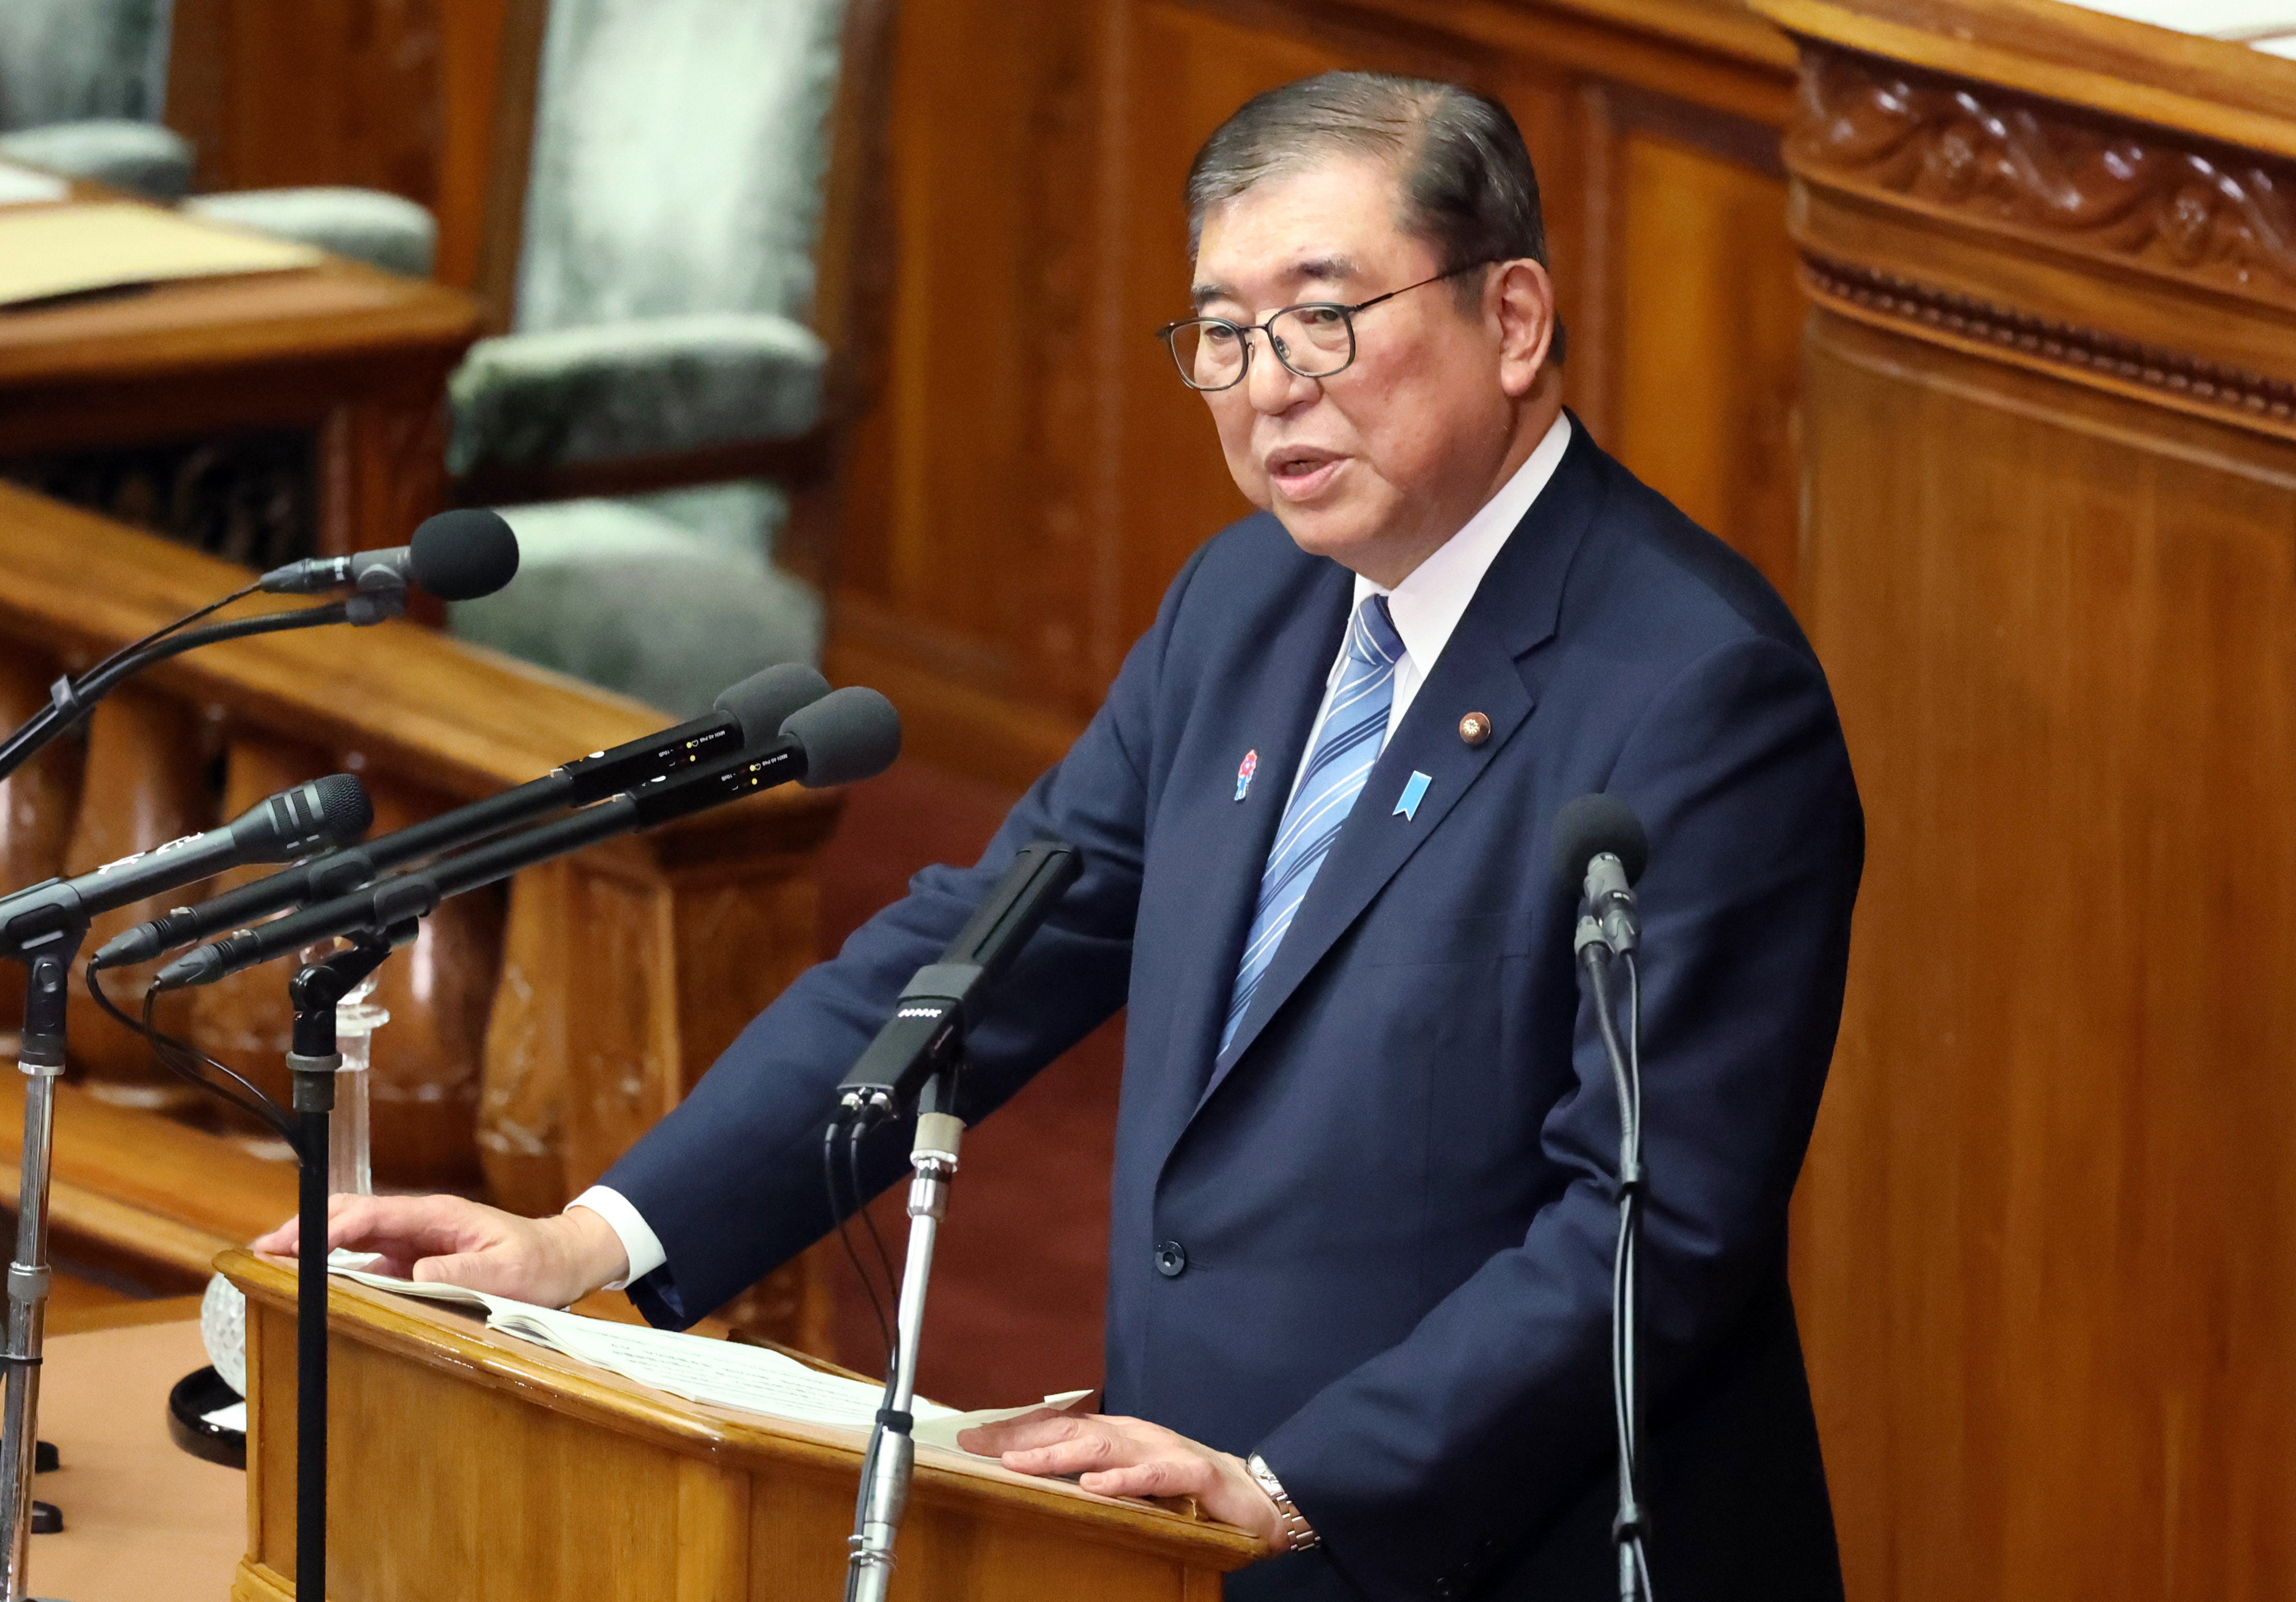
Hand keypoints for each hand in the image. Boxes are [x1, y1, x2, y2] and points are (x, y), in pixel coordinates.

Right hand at [249, 1194, 628, 1308]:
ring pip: (353, 1239)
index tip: (295, 1241)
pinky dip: (337, 1270)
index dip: (330, 1226)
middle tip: (263, 1253)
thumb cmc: (536, 1263)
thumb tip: (418, 1273)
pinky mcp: (415, 1262)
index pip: (372, 1213)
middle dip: (307, 1231)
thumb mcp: (507, 1270)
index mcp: (439, 1215)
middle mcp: (420, 1223)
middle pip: (352, 1217)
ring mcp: (415, 1242)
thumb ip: (464, 1270)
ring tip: (271, 1267)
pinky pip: (369, 1262)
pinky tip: (314, 1286)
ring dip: (315, 1250)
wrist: (558, 1262)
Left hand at [955, 1409, 1285, 1549]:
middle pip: (1070, 1429)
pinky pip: (1154, 1477)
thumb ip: (1091, 1470)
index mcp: (1119, 1434)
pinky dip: (1123, 1480)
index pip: (1057, 1424)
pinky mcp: (1192, 1474)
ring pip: (1103, 1448)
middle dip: (1020, 1436)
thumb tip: (1036, 1473)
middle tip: (976, 1445)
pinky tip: (1094, 1486)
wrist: (1254, 1497)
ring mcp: (1163, 1450)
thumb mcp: (1129, 1478)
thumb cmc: (1186, 1490)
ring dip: (1058, 1454)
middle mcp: (1136, 1435)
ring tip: (1019, 1464)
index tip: (971, 1436)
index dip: (1015, 1428)